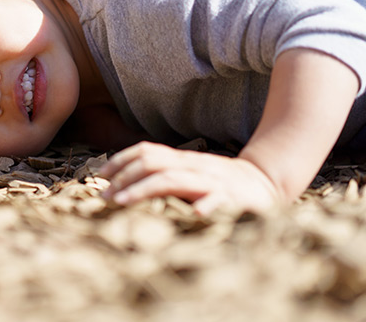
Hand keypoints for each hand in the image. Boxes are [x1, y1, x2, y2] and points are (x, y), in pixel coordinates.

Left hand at [98, 141, 281, 215]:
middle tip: (105, 195)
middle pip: (152, 162)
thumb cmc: (218, 183)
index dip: (121, 160)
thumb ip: (163, 176)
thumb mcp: (188, 174)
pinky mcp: (231, 199)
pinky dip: (205, 206)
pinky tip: (194, 215)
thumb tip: (124, 185)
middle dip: (124, 177)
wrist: (265, 181)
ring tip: (122, 202)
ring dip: (144, 189)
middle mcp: (192, 166)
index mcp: (182, 160)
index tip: (100, 175)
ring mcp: (210, 181)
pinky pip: (216, 200)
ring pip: (172, 179)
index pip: (146, 151)